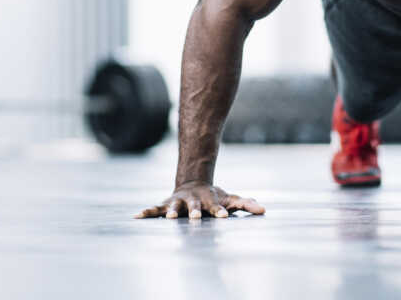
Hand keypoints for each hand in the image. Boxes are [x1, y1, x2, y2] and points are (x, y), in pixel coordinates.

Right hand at [134, 181, 265, 218]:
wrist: (193, 183)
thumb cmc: (214, 196)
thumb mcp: (231, 199)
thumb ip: (246, 204)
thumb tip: (264, 210)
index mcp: (208, 201)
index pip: (216, 207)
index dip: (220, 211)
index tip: (224, 217)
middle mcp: (192, 201)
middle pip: (194, 207)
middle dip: (194, 212)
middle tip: (196, 218)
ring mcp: (178, 202)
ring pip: (174, 206)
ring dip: (171, 211)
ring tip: (170, 217)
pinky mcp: (166, 205)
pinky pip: (155, 209)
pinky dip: (147, 212)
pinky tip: (137, 216)